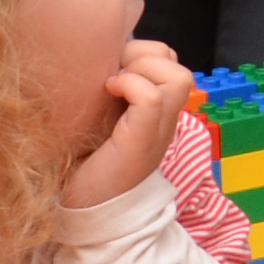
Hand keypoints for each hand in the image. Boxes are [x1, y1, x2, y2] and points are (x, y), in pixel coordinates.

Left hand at [62, 38, 200, 216]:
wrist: (85, 211)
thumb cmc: (84, 164)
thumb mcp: (101, 120)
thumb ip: (110, 95)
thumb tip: (93, 59)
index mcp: (157, 113)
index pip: (170, 63)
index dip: (144, 53)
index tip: (112, 67)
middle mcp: (165, 120)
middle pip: (178, 65)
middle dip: (144, 55)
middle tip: (113, 73)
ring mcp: (159, 130)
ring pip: (176, 76)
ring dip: (142, 68)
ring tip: (114, 84)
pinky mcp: (143, 140)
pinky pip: (152, 97)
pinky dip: (131, 85)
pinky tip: (108, 92)